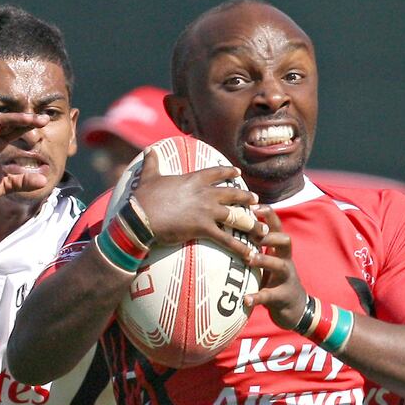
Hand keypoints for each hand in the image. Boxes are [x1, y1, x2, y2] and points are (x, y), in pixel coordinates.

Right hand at [0, 113, 49, 207]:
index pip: (13, 132)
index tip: (45, 120)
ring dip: (8, 121)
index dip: (28, 125)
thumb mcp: (2, 187)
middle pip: (6, 125)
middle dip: (23, 120)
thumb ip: (21, 182)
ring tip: (25, 118)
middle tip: (42, 118)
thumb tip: (45, 180)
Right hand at [132, 149, 267, 259]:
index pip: (216, 173)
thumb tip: (149, 150)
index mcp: (194, 180)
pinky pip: (227, 240)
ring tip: (263, 230)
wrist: (141, 217)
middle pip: (232, 194)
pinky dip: (240, 248)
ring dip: (251, 224)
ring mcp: (207, 211)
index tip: (238, 174)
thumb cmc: (144, 198)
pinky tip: (251, 254)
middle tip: (257, 201)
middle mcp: (205, 194)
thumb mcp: (149, 177)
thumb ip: (152, 163)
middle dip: (246, 198)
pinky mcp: (204, 228)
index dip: (229, 173)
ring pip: (236, 216)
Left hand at [243, 205, 306, 328]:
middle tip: (251, 234)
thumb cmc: (275, 278)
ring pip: (280, 265)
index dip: (268, 214)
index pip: (276, 226)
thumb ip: (255, 245)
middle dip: (270, 235)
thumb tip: (229, 227)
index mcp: (280, 249)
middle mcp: (286, 260)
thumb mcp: (268, 259)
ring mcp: (286, 278)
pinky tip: (245, 299)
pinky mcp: (282, 296)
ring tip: (249, 258)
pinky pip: (269, 296)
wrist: (295, 307)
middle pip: (285, 240)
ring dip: (265, 260)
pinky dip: (256, 297)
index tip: (252, 205)